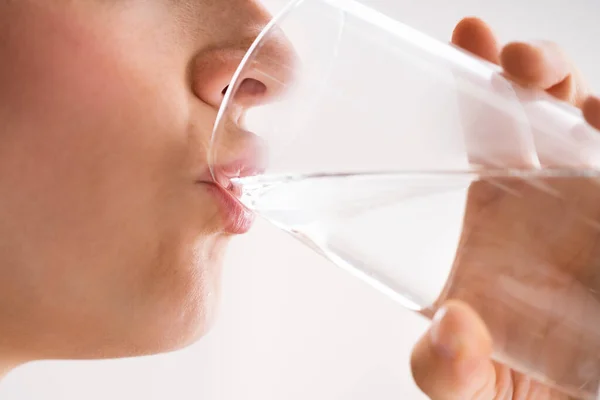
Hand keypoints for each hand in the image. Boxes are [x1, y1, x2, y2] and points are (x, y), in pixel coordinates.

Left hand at [410, 17, 599, 399]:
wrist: (578, 390)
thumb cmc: (520, 378)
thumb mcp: (470, 382)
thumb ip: (445, 368)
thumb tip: (452, 332)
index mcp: (494, 205)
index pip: (479, 126)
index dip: (474, 80)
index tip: (467, 39)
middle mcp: (546, 189)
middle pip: (536, 107)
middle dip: (530, 70)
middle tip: (511, 60)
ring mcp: (594, 194)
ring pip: (589, 122)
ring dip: (578, 92)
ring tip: (561, 90)